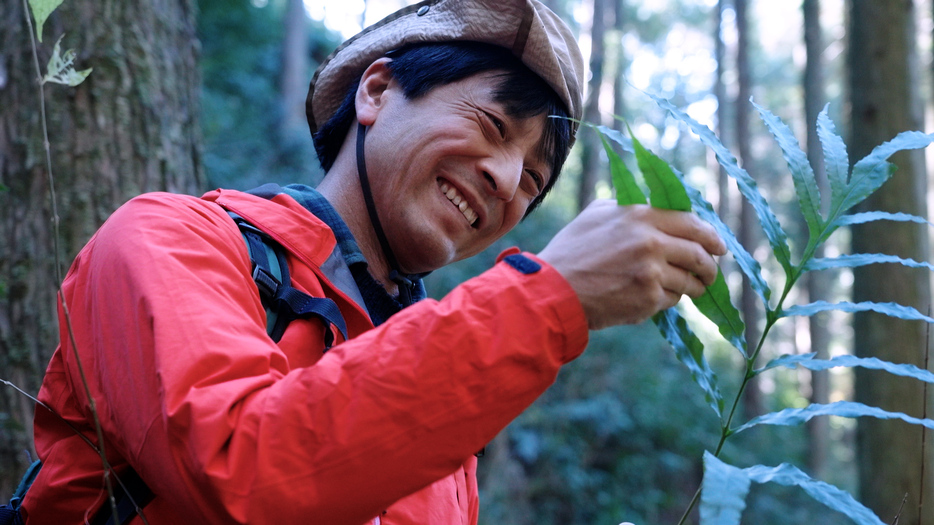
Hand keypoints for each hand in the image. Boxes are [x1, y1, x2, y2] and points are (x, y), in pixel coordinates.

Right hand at [538, 200, 725, 328]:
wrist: (554, 289)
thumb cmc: (571, 250)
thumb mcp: (597, 214)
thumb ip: (628, 208)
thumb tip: (654, 210)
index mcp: (641, 216)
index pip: (692, 224)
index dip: (711, 237)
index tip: (719, 247)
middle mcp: (652, 242)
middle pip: (699, 254)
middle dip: (710, 267)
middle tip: (710, 273)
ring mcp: (652, 272)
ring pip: (689, 281)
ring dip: (693, 287)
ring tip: (689, 290)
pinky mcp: (648, 299)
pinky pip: (672, 300)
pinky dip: (668, 300)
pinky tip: (652, 298)